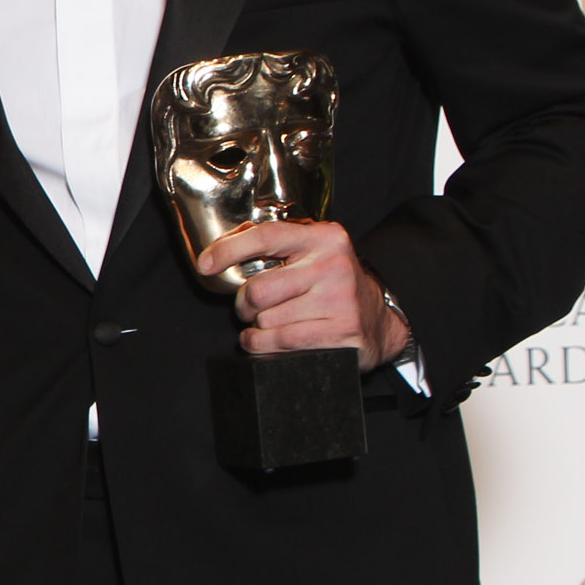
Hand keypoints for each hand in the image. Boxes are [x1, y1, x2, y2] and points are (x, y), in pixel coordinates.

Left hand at [198, 220, 408, 373]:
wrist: (380, 319)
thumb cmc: (332, 286)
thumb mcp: (311, 255)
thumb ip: (274, 249)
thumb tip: (219, 255)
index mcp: (323, 239)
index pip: (265, 237)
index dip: (228, 250)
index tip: (205, 265)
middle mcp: (333, 267)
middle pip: (258, 290)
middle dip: (245, 306)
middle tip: (253, 309)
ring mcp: (340, 301)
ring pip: (266, 321)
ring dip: (258, 330)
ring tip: (272, 325)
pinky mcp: (343, 333)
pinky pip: (281, 343)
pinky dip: (264, 347)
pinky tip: (269, 343)